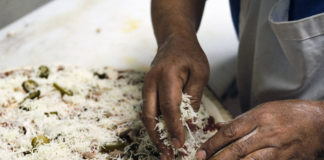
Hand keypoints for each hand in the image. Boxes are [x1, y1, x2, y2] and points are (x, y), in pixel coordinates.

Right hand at [141, 36, 208, 158]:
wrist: (174, 41)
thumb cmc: (190, 55)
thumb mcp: (200, 73)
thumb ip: (194, 98)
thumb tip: (189, 125)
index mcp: (166, 76)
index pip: (169, 108)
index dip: (174, 128)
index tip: (180, 144)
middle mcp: (151, 83)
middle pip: (149, 116)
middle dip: (158, 137)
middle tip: (168, 155)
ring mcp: (146, 87)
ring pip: (146, 116)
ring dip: (154, 134)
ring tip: (165, 150)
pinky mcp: (147, 91)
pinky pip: (149, 111)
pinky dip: (155, 125)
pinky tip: (163, 136)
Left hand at [196, 100, 323, 159]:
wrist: (321, 123)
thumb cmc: (291, 114)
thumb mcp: (265, 109)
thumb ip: (241, 120)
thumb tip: (220, 126)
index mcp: (259, 116)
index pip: (230, 131)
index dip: (213, 143)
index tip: (201, 152)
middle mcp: (267, 132)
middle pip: (237, 148)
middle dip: (217, 158)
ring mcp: (278, 149)